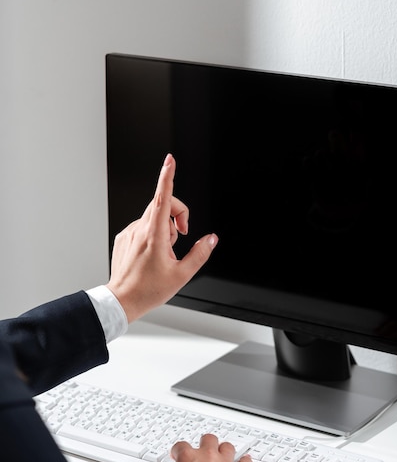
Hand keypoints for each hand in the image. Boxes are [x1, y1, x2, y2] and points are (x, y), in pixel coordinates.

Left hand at [106, 153, 217, 322]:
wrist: (122, 300)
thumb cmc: (148, 290)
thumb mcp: (182, 275)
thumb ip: (200, 254)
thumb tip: (211, 239)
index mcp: (154, 235)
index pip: (163, 197)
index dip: (168, 176)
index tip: (170, 161)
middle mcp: (139, 229)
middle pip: (162, 204)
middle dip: (177, 215)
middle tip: (183, 234)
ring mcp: (129, 232)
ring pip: (153, 217)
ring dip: (165, 228)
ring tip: (165, 252)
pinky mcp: (123, 238)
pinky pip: (142, 226)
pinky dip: (152, 234)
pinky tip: (152, 254)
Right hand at [161, 434, 251, 461]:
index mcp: (188, 458)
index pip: (181, 446)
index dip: (178, 451)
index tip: (178, 455)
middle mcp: (208, 457)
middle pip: (208, 439)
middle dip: (205, 443)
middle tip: (203, 450)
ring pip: (227, 447)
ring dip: (224, 450)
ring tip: (223, 455)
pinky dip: (246, 461)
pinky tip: (245, 460)